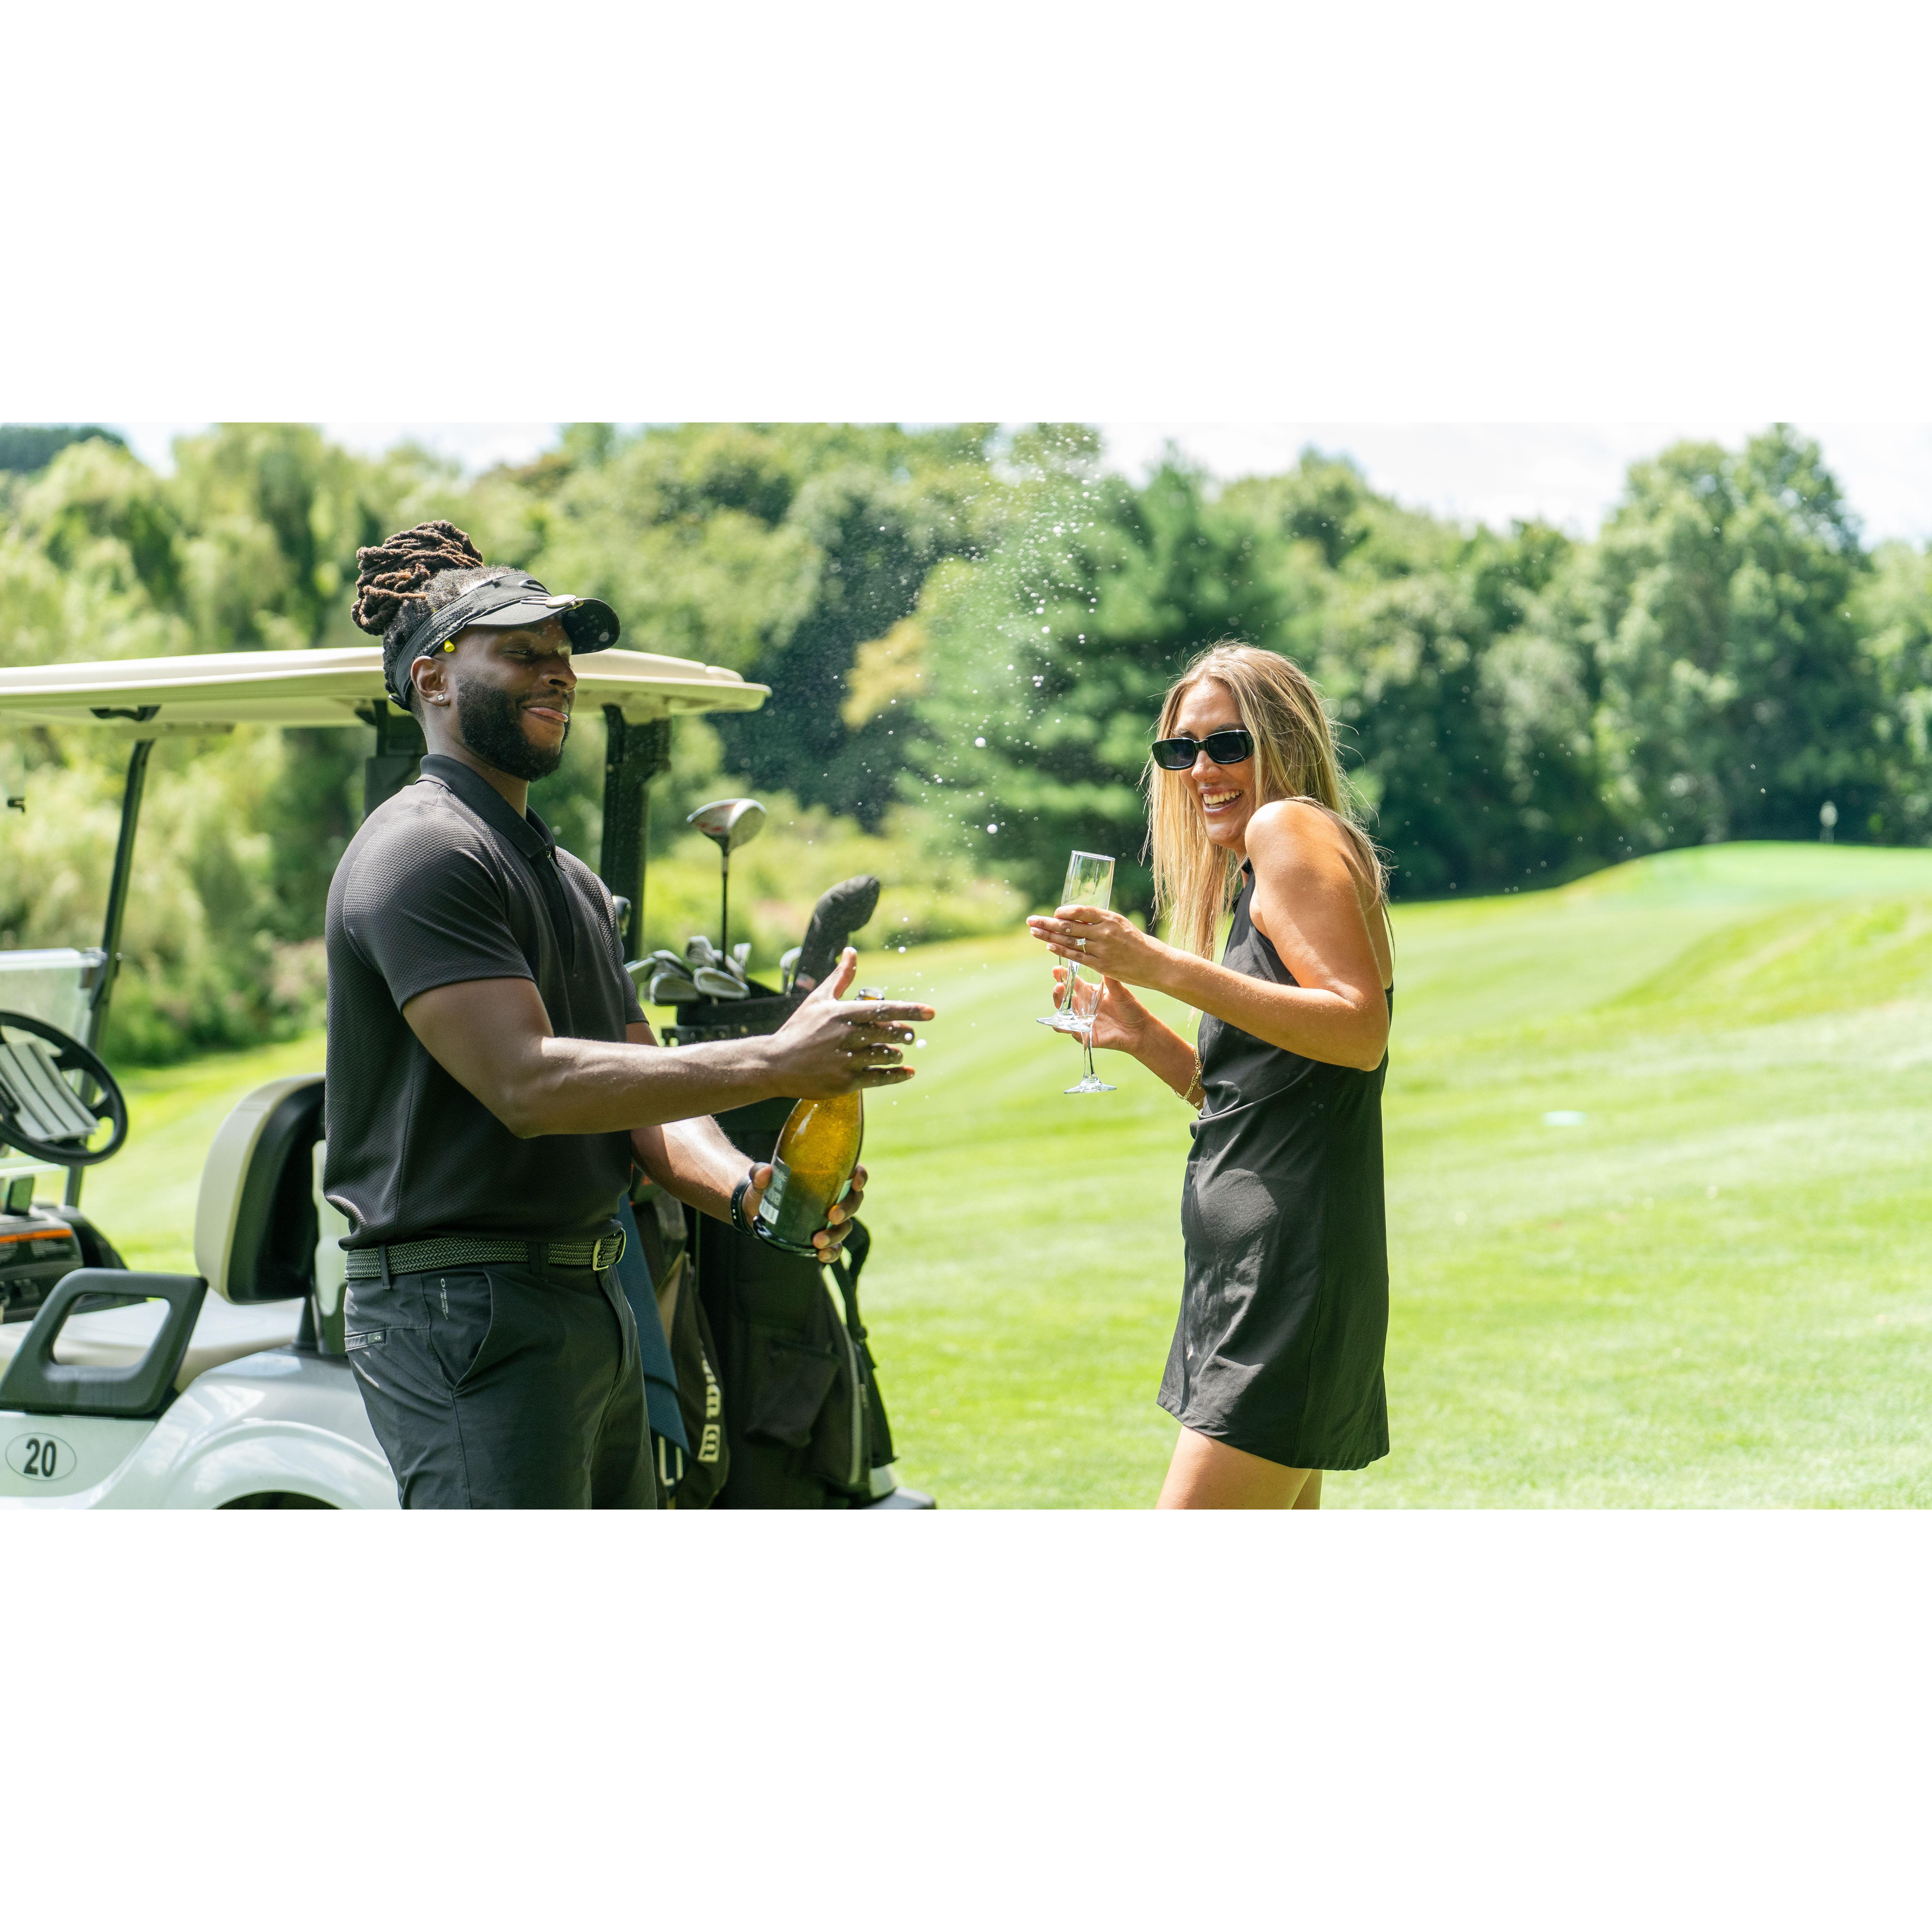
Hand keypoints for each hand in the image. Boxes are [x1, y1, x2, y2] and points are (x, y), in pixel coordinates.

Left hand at [740, 1161, 867, 1263]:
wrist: (757, 1209)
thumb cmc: (766, 1187)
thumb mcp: (761, 1178)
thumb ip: (760, 1174)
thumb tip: (765, 1173)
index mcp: (828, 1177)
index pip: (853, 1173)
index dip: (860, 1176)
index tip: (855, 1182)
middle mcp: (834, 1197)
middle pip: (854, 1201)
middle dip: (848, 1209)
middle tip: (832, 1216)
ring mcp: (830, 1219)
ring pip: (846, 1226)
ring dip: (836, 1234)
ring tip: (818, 1241)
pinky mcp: (823, 1237)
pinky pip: (835, 1247)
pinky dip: (831, 1252)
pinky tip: (821, 1255)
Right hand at [765, 947, 934, 1097]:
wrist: (774, 1064)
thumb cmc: (799, 1029)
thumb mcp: (818, 1000)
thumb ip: (840, 977)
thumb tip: (851, 951)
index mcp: (842, 1014)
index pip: (883, 1009)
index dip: (909, 1010)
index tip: (931, 1012)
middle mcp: (846, 1036)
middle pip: (889, 1033)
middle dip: (903, 1033)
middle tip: (907, 1034)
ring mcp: (846, 1061)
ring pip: (886, 1055)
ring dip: (897, 1053)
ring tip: (896, 1052)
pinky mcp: (845, 1082)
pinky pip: (879, 1078)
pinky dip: (897, 1075)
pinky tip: (907, 1072)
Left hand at [1027, 903, 1165, 986]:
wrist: (1154, 963)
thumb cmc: (1136, 943)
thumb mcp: (1120, 925)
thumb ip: (1100, 921)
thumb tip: (1076, 917)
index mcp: (1110, 918)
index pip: (1082, 911)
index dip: (1065, 911)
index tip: (1054, 913)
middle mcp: (1105, 932)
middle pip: (1070, 925)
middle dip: (1047, 922)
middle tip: (1031, 920)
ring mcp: (1102, 949)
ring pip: (1070, 941)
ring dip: (1049, 936)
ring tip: (1034, 932)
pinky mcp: (1101, 964)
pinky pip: (1077, 956)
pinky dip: (1062, 950)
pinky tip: (1049, 946)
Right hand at [1048, 964, 1150, 1054]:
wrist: (1140, 1029)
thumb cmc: (1131, 1008)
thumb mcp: (1121, 992)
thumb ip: (1111, 981)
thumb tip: (1104, 962)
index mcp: (1089, 994)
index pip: (1072, 983)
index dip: (1063, 976)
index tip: (1056, 969)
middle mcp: (1083, 1007)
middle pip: (1063, 999)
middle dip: (1058, 991)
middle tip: (1059, 985)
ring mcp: (1084, 1021)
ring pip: (1063, 1016)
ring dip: (1059, 1008)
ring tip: (1060, 1000)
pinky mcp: (1088, 1035)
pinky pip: (1074, 1033)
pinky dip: (1070, 1029)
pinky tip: (1070, 1025)